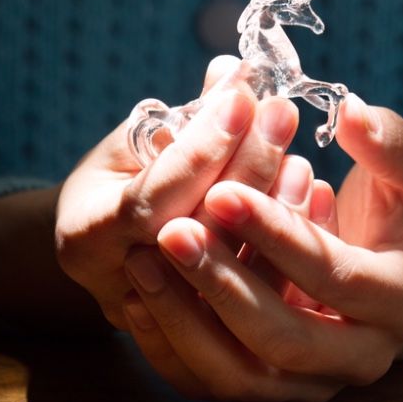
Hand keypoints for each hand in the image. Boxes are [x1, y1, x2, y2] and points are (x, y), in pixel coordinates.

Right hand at [55, 56, 298, 329]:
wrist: (109, 246)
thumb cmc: (114, 183)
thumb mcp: (129, 146)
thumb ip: (178, 121)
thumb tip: (229, 71)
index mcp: (87, 238)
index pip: (151, 200)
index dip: (200, 150)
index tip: (242, 98)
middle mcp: (122, 286)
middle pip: (197, 238)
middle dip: (246, 169)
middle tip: (280, 114)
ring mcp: (168, 317)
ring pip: (234, 275)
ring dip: (276, 210)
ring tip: (301, 156)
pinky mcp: (206, 329)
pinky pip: (260, 293)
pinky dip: (289, 244)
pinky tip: (314, 197)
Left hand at [123, 94, 402, 401]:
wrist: (393, 272)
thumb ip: (393, 143)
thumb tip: (354, 113)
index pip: (335, 274)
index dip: (276, 233)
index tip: (222, 190)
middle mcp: (362, 357)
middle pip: (283, 339)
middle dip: (223, 284)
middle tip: (172, 233)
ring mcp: (316, 382)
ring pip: (240, 374)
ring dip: (185, 321)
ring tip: (143, 263)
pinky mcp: (276, 387)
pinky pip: (216, 382)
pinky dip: (173, 347)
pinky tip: (139, 299)